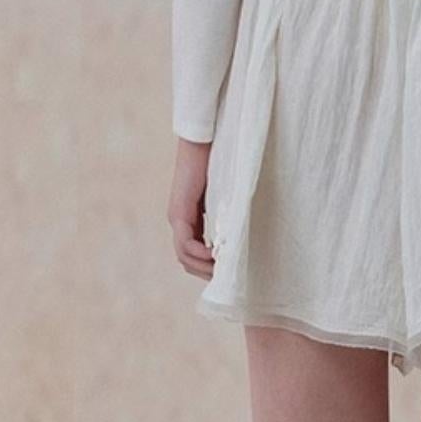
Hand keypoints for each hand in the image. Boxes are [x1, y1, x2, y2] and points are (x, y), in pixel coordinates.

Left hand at [169, 136, 215, 278]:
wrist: (202, 143)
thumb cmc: (218, 164)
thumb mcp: (226, 197)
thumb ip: (228, 215)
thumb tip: (244, 234)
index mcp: (189, 219)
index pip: (193, 255)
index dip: (209, 268)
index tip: (229, 272)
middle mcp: (179, 222)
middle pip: (187, 261)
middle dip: (206, 273)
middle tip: (228, 278)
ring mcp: (176, 218)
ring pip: (184, 257)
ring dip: (203, 267)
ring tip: (224, 270)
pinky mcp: (178, 213)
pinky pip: (185, 244)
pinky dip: (199, 254)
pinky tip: (215, 257)